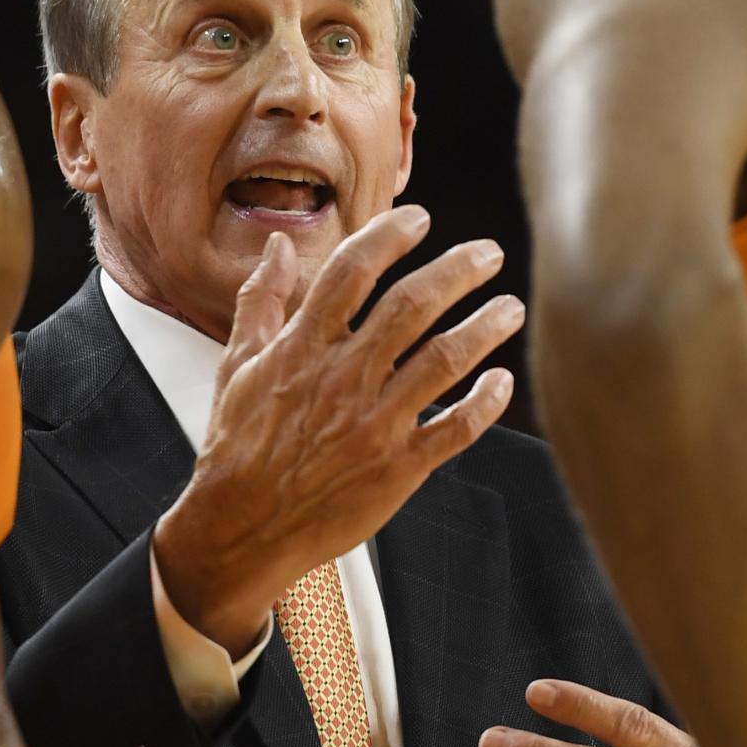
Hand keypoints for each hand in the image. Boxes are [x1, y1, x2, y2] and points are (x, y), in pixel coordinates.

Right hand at [154, 206, 520, 651]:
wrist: (239, 528)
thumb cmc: (237, 447)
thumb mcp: (236, 365)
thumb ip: (261, 301)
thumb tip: (276, 245)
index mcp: (302, 347)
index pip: (352, 271)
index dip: (389, 235)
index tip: (419, 218)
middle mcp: (342, 378)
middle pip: (412, 305)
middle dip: (458, 270)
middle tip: (489, 254)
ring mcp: (373, 424)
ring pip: (445, 361)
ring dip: (486, 328)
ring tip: (511, 308)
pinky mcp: (397, 469)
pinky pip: (457, 429)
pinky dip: (487, 403)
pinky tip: (502, 382)